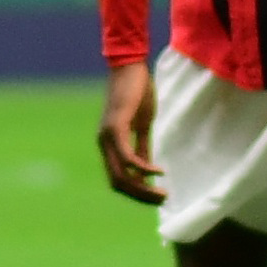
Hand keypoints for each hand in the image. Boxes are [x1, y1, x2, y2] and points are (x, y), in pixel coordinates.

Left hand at [98, 58, 162, 203]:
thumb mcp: (142, 125)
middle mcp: (103, 144)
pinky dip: (143, 168)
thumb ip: (142, 148)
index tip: (156, 197)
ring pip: (122, 174)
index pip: (118, 179)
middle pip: (118, 183)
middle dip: (141, 196)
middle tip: (163, 200)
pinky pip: (128, 156)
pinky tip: (159, 171)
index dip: (136, 193)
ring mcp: (107, 136)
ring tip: (163, 193)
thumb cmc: (136, 93)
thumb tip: (146, 172)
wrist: (130, 67)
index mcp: (108, 145)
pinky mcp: (116, 127)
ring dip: (143, 188)